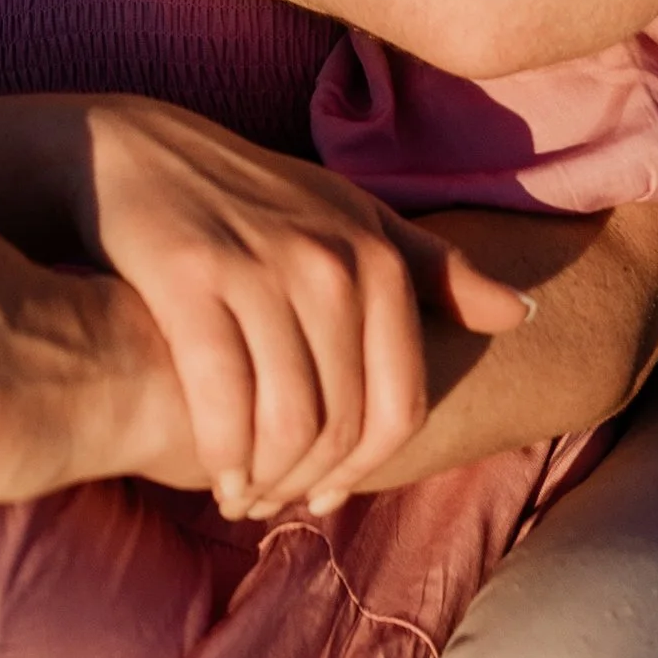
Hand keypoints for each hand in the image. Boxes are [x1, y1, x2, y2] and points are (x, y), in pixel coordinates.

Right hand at [70, 100, 537, 515]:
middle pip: (341, 423)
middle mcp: (330, 264)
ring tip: (244, 496)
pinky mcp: (191, 280)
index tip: (328, 493)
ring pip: (285, 422)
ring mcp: (262, 271)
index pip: (398, 404)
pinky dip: (222, 455)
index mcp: (378, 257)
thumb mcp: (351, 219)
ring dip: (266, 480)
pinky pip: (221, 400)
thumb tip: (522, 314)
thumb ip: (435, 271)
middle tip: (276, 503)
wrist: (135, 154)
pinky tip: (214, 476)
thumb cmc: (253, 199)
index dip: (366, 469)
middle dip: (309, 481)